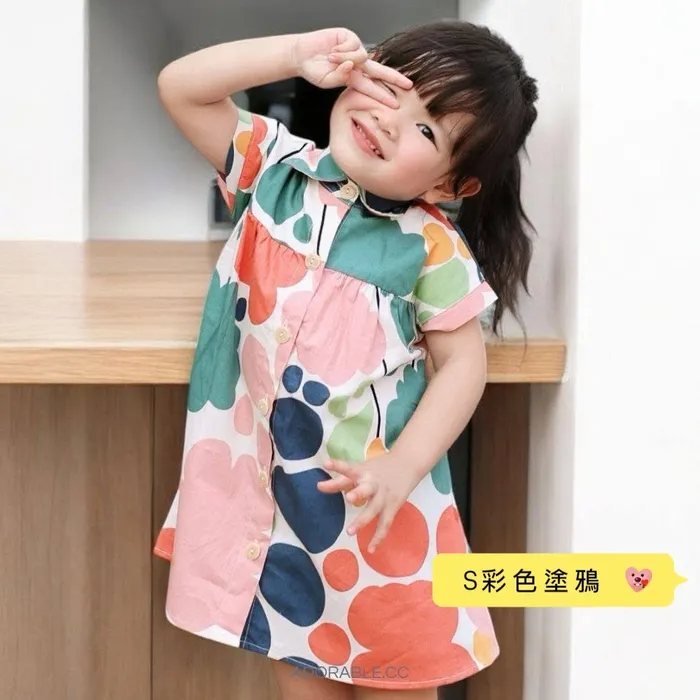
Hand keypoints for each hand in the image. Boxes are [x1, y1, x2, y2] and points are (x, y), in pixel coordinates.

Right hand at [292, 28, 412, 106]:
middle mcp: (357, 65)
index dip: (383, 96)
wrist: (302, 54)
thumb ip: (341, 77)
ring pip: (361, 56)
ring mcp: (355, 50)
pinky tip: (333, 49)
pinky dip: (342, 48)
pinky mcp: (350, 37)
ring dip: (346, 58)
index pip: (372, 88)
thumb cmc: (314, 70)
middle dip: (394, 79)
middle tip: (408, 85)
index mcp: (353, 78)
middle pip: (380, 71)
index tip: (395, 104)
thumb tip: (352, 66)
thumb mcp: (327, 81)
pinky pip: (353, 44)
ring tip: (331, 58)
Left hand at [317, 452, 418, 552]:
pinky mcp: (392, 507)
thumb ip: (340, 481)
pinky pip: (385, 524)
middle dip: (358, 493)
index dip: (337, 465)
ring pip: (374, 509)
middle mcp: (373, 483)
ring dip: (363, 520)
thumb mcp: (360, 470)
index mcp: (363, 471)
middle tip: (349, 498)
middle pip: (366, 488)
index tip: (325, 464)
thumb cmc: (377, 469)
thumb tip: (318, 487)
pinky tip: (371, 549)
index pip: (348, 468)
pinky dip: (379, 537)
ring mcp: (384, 496)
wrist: (407, 464)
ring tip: (350, 532)